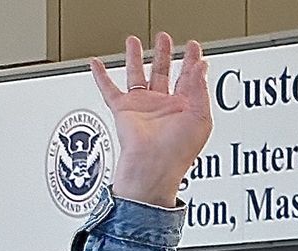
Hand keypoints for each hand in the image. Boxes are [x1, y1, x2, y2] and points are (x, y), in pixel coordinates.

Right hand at [90, 34, 212, 206]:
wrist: (153, 165)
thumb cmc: (178, 151)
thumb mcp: (200, 117)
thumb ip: (199, 90)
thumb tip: (201, 67)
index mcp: (184, 108)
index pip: (189, 79)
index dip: (192, 62)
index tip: (194, 47)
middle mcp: (163, 105)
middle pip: (163, 72)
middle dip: (164, 54)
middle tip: (165, 38)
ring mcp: (143, 106)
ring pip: (137, 74)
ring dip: (134, 57)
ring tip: (134, 41)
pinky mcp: (123, 110)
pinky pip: (108, 89)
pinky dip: (101, 76)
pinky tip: (96, 63)